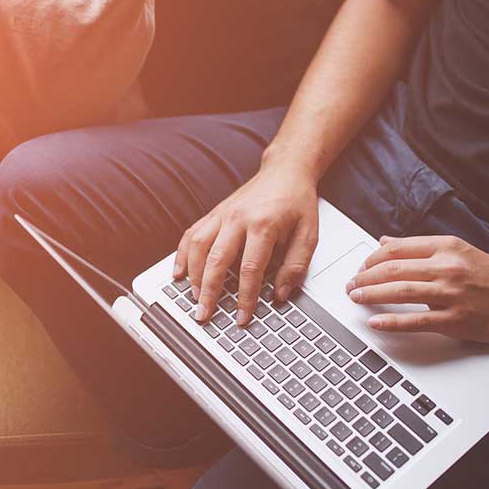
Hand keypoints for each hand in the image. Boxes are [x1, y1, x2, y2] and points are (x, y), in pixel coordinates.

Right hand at [173, 161, 318, 325]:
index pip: (250, 269)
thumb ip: (296, 265)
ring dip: (193, 275)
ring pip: (198, 246)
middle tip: (204, 314)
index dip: (245, 297)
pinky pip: (191, 234)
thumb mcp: (309, 234)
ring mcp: (222, 215)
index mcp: (263, 224)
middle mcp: (238, 219)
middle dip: (208, 291)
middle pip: (216, 259)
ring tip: (193, 298)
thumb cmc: (297, 202)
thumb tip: (280, 293)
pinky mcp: (214, 213)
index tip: (242, 317)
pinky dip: (182, 255)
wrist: (285, 171)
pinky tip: (179, 273)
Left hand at [346, 235, 488, 342]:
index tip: (361, 267)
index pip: (396, 249)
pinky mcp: (455, 319)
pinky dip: (391, 321)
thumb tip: (385, 242)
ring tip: (356, 299)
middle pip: (392, 269)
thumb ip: (419, 247)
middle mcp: (446, 268)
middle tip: (351, 285)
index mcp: (445, 247)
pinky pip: (416, 320)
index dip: (371, 259)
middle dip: (364, 278)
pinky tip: (375, 322)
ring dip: (371, 295)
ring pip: (400, 292)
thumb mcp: (456, 250)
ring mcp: (450, 294)